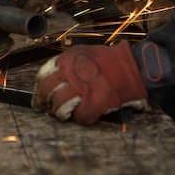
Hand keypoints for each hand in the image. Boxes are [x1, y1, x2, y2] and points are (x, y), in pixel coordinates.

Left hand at [32, 41, 148, 124]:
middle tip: (46, 109)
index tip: (38, 97)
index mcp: (68, 60)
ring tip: (65, 115)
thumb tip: (52, 81)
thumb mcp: (84, 55)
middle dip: (43, 103)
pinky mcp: (96, 103)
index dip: (38, 89)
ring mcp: (83, 89)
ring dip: (60, 113)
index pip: (42, 76)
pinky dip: (81, 119)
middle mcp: (72, 73)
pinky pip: (80, 117)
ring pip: (59, 106)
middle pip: (46, 91)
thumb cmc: (112, 63)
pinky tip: (84, 116)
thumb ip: (68, 65)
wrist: (136, 67)